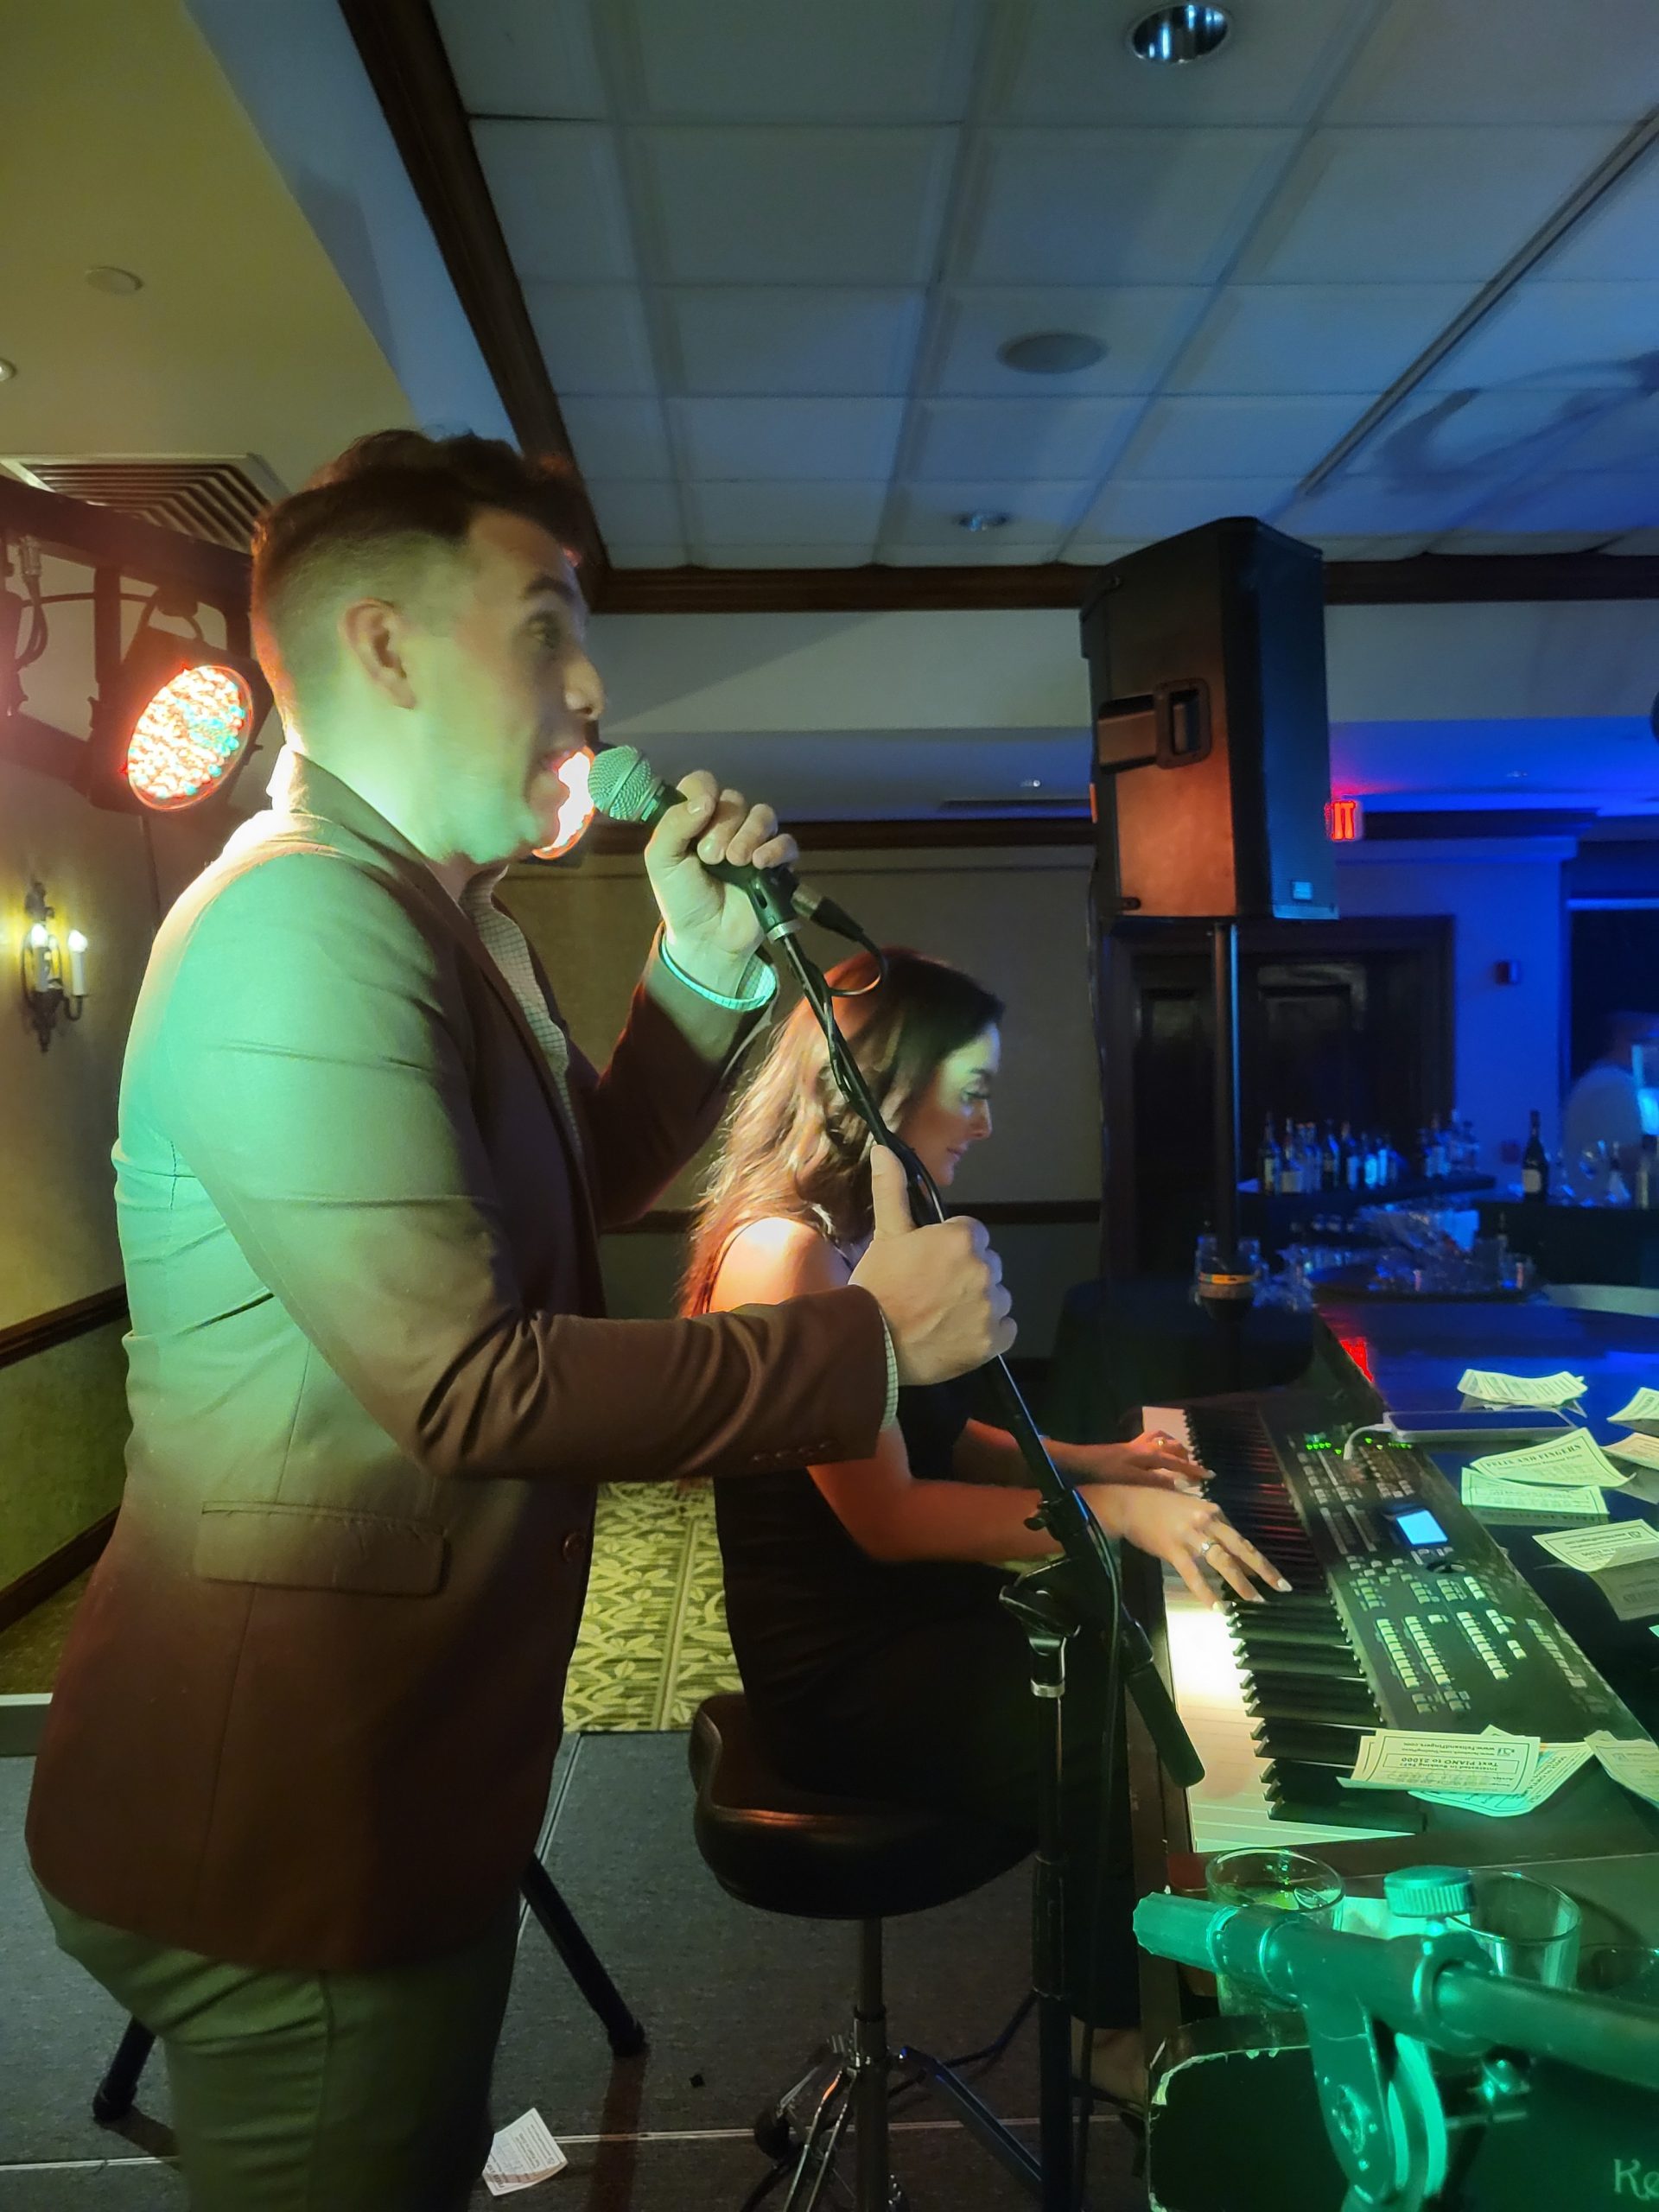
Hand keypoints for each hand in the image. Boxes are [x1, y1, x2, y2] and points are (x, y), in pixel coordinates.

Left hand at [643, 769, 797, 977]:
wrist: (706, 938)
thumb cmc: (682, 898)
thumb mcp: (661, 861)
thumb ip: (673, 825)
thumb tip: (705, 800)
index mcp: (696, 819)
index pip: (703, 783)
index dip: (703, 791)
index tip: (701, 810)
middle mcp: (726, 825)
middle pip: (734, 800)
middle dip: (722, 826)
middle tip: (710, 858)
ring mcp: (754, 843)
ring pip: (763, 815)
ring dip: (748, 835)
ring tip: (736, 862)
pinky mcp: (777, 864)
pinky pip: (786, 842)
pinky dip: (775, 849)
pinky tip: (760, 864)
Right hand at [850, 1146, 1015, 1385]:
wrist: (873, 1342)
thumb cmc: (879, 1285)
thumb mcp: (885, 1233)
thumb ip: (891, 1188)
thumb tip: (884, 1148)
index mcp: (963, 1238)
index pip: (972, 1234)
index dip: (949, 1248)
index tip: (928, 1264)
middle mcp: (985, 1269)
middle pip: (987, 1264)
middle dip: (966, 1273)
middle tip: (933, 1290)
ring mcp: (992, 1307)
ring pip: (997, 1296)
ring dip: (979, 1302)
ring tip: (945, 1314)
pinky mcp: (995, 1340)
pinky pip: (1005, 1329)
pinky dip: (988, 1332)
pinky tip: (960, 1333)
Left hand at [1073, 1430, 1205, 1494]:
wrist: (1084, 1460)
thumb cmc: (1106, 1472)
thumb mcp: (1131, 1479)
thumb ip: (1154, 1480)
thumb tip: (1177, 1483)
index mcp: (1149, 1457)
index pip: (1177, 1464)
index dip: (1194, 1470)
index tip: (1210, 1476)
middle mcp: (1147, 1447)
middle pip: (1174, 1450)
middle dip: (1189, 1461)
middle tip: (1199, 1473)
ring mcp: (1139, 1444)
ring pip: (1165, 1440)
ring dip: (1177, 1449)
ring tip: (1183, 1460)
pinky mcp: (1131, 1444)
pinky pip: (1152, 1437)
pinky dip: (1162, 1440)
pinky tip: (1162, 1448)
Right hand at [1079, 1486, 1289, 1608]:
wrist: (1127, 1503)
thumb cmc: (1156, 1505)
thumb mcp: (1188, 1507)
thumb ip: (1207, 1524)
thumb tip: (1225, 1545)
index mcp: (1212, 1512)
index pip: (1240, 1538)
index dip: (1257, 1559)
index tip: (1271, 1575)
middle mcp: (1207, 1521)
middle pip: (1241, 1548)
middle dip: (1264, 1569)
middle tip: (1281, 1587)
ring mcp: (1191, 1535)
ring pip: (1223, 1561)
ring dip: (1241, 1583)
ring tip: (1255, 1601)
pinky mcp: (1174, 1549)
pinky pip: (1194, 1575)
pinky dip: (1207, 1592)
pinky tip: (1217, 1607)